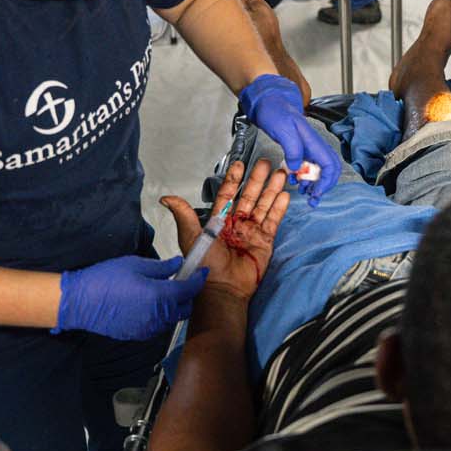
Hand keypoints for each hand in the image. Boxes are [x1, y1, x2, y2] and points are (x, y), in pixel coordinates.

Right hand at [55, 254, 204, 341]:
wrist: (79, 303)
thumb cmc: (104, 280)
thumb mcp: (135, 265)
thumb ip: (162, 267)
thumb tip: (178, 264)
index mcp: (159, 296)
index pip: (189, 289)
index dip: (198, 279)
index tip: (202, 272)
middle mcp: (158, 316)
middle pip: (185, 308)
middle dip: (187, 295)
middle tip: (181, 281)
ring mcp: (148, 328)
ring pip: (172, 319)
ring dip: (173, 306)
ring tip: (163, 292)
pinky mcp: (138, 335)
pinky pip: (158, 326)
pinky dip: (160, 316)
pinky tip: (149, 304)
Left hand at [160, 158, 288, 301]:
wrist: (223, 288)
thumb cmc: (205, 264)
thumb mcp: (191, 237)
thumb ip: (184, 215)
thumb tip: (166, 198)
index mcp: (219, 220)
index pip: (228, 194)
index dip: (234, 179)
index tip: (240, 163)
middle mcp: (236, 223)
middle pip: (249, 196)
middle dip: (257, 179)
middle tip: (266, 162)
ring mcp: (252, 231)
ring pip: (263, 205)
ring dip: (271, 189)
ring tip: (280, 173)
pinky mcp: (265, 241)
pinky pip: (273, 221)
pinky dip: (279, 208)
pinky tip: (285, 194)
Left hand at [238, 74, 340, 200]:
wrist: (266, 100)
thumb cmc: (275, 111)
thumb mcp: (283, 129)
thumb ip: (293, 149)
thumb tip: (298, 168)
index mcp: (313, 141)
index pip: (330, 165)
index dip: (326, 181)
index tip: (316, 193)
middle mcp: (313, 145)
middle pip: (329, 169)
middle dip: (323, 185)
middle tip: (312, 198)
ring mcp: (306, 147)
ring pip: (318, 169)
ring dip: (313, 183)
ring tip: (303, 192)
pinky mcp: (298, 148)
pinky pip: (306, 165)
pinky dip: (302, 176)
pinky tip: (293, 178)